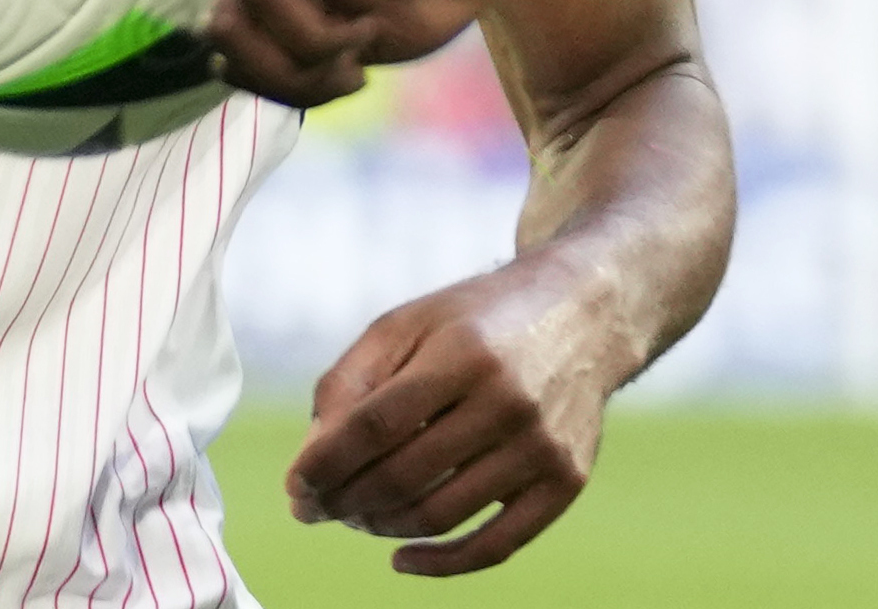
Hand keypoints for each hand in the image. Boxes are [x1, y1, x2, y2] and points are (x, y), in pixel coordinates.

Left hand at [207, 0, 552, 106]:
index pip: (220, 28)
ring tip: (368, 26)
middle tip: (350, 68)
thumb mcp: (363, 41)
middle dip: (285, 66)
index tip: (336, 81)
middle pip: (229, 13)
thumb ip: (297, 57)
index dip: (266, 76)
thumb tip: (222, 68)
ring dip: (319, 35)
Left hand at [287, 260, 615, 576]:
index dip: (326, 462)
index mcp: (463, 352)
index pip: (377, 424)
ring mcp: (542, 446)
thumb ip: (351, 380)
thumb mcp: (408, 323)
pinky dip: (441, 564)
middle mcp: (509, 401)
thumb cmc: (477, 321)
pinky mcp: (566, 481)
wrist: (583, 314)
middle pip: (404, 475)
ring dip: (381, 526)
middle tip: (314, 507)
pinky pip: (495, 546)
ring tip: (355, 516)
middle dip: (344, 500)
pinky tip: (401, 557)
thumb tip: (312, 457)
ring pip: (441, 515)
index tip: (295, 485)